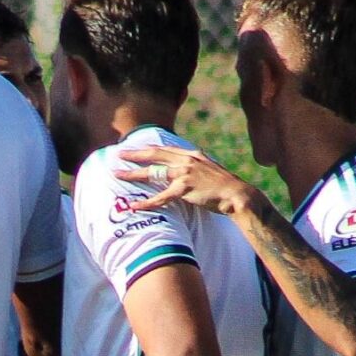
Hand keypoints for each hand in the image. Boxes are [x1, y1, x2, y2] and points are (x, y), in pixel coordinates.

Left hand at [119, 142, 260, 220]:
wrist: (237, 195)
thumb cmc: (224, 187)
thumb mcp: (209, 170)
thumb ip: (195, 168)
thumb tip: (184, 173)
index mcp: (192, 154)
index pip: (164, 149)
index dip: (147, 149)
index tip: (134, 149)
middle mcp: (187, 160)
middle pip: (155, 154)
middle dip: (135, 154)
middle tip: (118, 154)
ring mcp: (185, 173)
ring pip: (153, 172)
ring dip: (133, 174)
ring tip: (118, 175)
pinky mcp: (185, 188)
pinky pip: (161, 196)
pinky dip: (146, 202)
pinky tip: (135, 206)